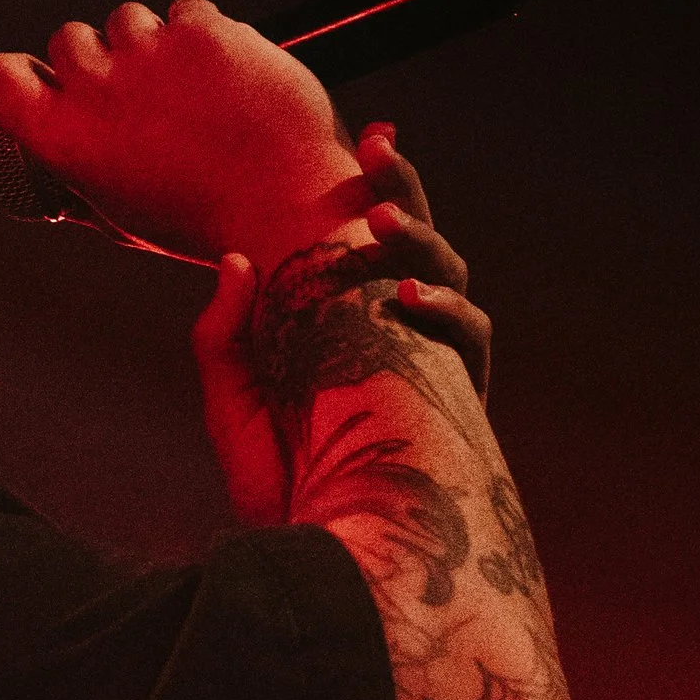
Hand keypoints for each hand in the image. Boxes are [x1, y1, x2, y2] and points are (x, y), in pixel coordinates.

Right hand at [0, 0, 362, 264]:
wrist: (286, 208)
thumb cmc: (203, 222)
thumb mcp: (122, 217)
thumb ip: (80, 181)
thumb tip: (50, 167)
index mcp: (63, 141)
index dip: (17, 74)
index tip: (44, 83)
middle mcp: (96, 91)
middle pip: (67, 38)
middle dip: (98, 58)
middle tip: (140, 94)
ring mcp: (148, 54)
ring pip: (128, 18)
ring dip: (150, 42)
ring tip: (189, 90)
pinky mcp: (201, 30)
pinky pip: (185, 9)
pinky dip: (200, 33)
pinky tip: (221, 73)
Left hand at [191, 127, 490, 524]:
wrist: (320, 560)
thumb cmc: (277, 486)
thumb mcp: (234, 404)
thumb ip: (227, 335)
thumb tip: (234, 259)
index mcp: (348, 326)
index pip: (361, 247)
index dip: (366, 194)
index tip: (359, 139)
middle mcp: (399, 338)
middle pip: (415, 244)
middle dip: (401, 190)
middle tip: (376, 149)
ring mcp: (435, 366)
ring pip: (450, 276)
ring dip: (420, 240)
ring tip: (380, 223)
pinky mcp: (460, 402)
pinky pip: (472, 338)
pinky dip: (446, 309)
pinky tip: (410, 296)